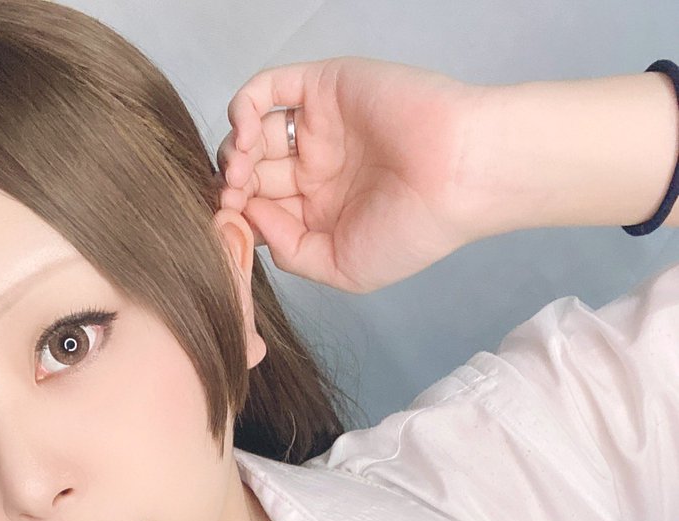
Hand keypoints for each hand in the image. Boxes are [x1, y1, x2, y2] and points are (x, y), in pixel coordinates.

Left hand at [216, 56, 486, 292]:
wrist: (459, 176)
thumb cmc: (414, 230)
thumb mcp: (342, 267)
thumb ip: (291, 251)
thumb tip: (251, 219)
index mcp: (321, 212)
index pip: (260, 211)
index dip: (238, 220)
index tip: (227, 232)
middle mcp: (315, 169)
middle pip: (251, 173)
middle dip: (231, 188)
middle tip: (228, 200)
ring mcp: (317, 127)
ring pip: (252, 133)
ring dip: (233, 153)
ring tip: (238, 175)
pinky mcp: (322, 88)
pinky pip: (267, 89)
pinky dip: (243, 109)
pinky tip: (246, 138)